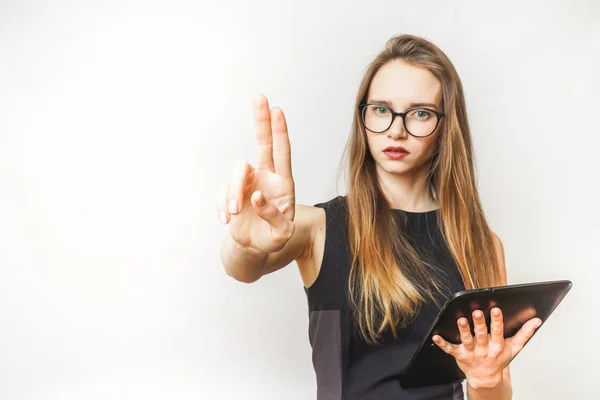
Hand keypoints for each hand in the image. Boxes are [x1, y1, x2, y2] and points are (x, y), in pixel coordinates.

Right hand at [216, 94, 295, 253]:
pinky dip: (222, 205)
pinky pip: (222, 190)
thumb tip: (257, 197)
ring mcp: (246, 183)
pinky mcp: (230, 192)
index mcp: (282, 184)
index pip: (282, 153)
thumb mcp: (281, 234)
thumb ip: (274, 217)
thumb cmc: (272, 238)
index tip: (277, 111)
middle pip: (262, 143)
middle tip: (259, 97)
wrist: (253, 247)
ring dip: (233, 192)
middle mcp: (265, 177)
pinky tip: (226, 220)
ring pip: (236, 172)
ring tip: (234, 213)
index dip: (279, 132)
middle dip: (261, 120)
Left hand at [432, 307, 542, 388]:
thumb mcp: (514, 348)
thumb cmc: (499, 359)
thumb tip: (536, 320)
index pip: (498, 332)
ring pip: (467, 340)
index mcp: (497, 345)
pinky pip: (450, 349)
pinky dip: (442, 343)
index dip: (497, 321)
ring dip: (463, 330)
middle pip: (481, 335)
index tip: (496, 310)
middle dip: (480, 324)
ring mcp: (471, 352)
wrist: (486, 378)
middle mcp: (484, 349)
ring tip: (461, 320)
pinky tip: (436, 337)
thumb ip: (525, 333)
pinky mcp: (459, 354)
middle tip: (478, 313)